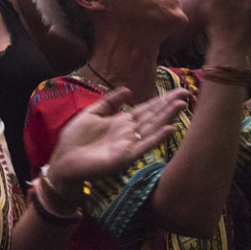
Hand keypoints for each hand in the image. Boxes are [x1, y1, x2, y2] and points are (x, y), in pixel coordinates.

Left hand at [47, 87, 186, 198]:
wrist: (64, 159)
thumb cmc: (75, 138)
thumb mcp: (92, 113)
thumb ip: (110, 102)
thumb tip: (129, 90)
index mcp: (122, 122)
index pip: (146, 109)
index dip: (161, 100)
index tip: (178, 90)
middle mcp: (129, 133)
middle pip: (153, 116)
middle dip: (169, 105)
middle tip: (186, 93)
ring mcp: (129, 145)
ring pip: (152, 128)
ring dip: (167, 117)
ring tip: (181, 105)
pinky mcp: (126, 157)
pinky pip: (144, 146)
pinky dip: (157, 138)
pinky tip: (170, 129)